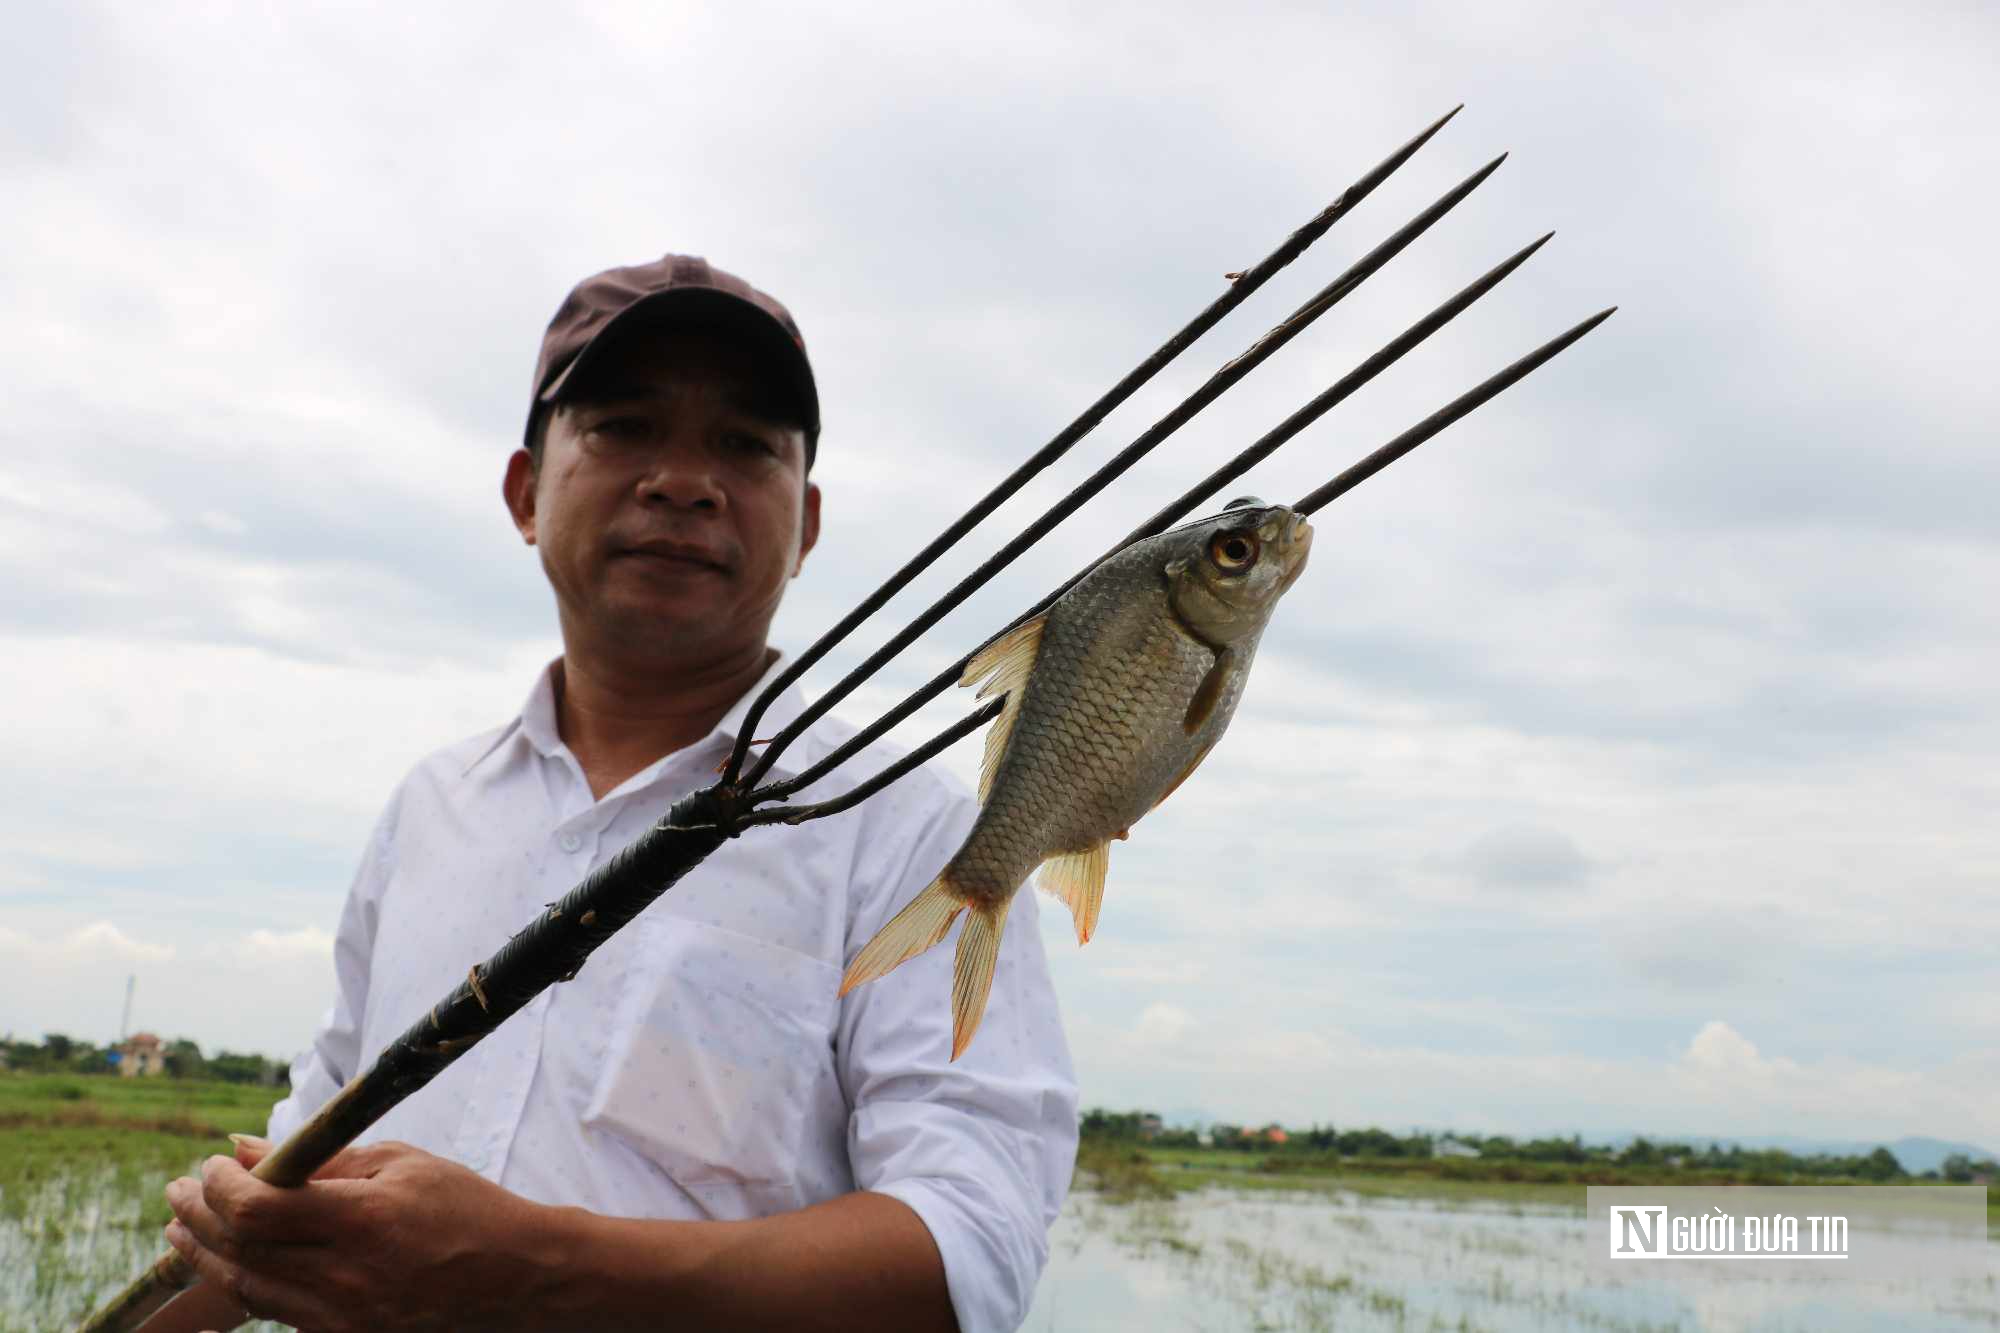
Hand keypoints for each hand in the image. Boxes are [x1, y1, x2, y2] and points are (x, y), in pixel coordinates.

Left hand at [163, 1136, 563, 1332]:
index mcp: (365, 1221)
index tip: (209, 1165)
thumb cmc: (462, 1206)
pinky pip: (276, 1312)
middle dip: (197, 1216)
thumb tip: (242, 1149)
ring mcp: (344, 1319)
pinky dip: (245, 1282)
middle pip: (239, 1251)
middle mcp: (348, 1278)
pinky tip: (232, 1260)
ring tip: (182, 1228)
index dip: (218, 1187)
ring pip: (246, 1290)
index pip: (257, 1210)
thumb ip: (319, 1159)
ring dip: (205, 1255)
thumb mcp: (399, 1163)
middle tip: (178, 1191)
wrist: (515, 1278)